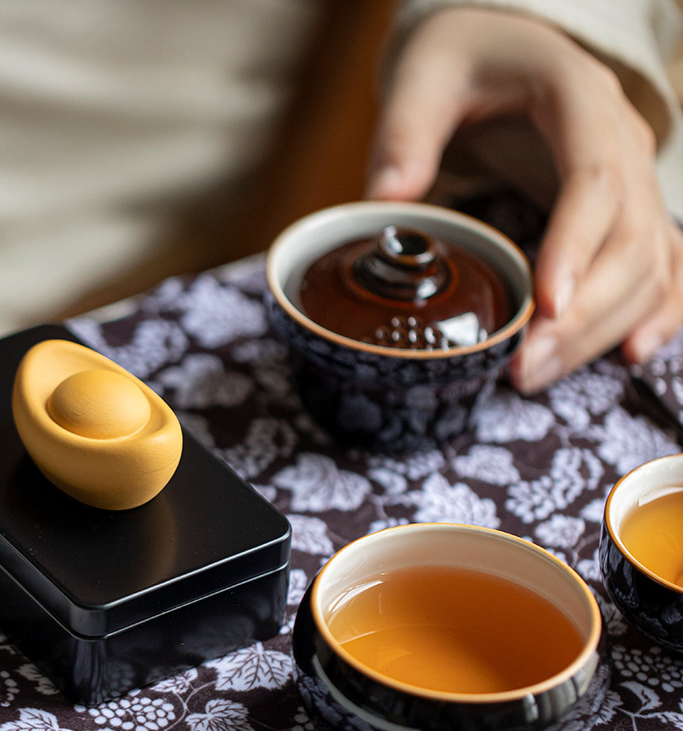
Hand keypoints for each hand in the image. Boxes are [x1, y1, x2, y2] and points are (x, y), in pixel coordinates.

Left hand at [366, 7, 682, 393]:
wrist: (502, 47)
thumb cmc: (463, 60)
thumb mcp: (425, 77)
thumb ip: (406, 134)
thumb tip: (384, 202)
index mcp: (579, 100)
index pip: (594, 180)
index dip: (575, 247)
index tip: (544, 306)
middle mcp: (622, 143)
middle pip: (630, 239)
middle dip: (583, 314)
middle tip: (523, 368)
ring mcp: (633, 181)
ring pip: (651, 264)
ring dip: (605, 329)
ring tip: (538, 376)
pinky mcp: (627, 214)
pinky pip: (665, 267)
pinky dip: (657, 313)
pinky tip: (629, 356)